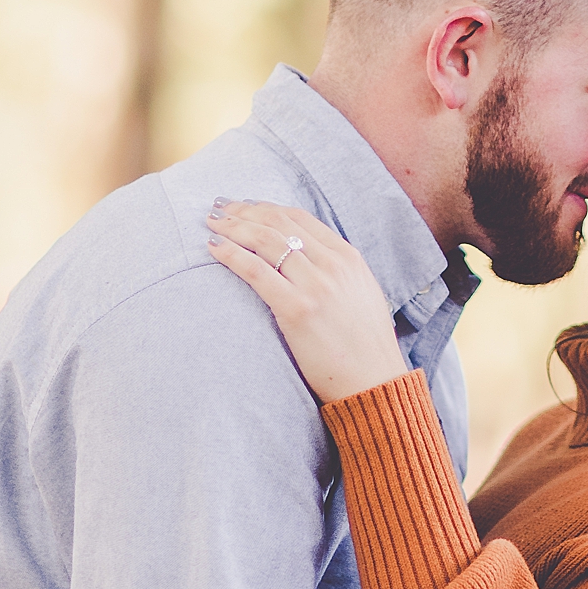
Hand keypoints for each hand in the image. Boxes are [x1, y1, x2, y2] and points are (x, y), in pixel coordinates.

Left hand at [207, 201, 410, 405]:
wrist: (375, 381)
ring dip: (233, 227)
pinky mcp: (297, 309)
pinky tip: (214, 247)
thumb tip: (306, 258)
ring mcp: (316, 285)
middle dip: (244, 211)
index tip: (244, 207)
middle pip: (279, 223)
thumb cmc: (365, 346)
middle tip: (220, 208)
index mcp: (348, 257)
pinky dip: (231, 254)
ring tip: (212, 224)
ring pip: (265, 241)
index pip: (300, 218)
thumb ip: (337, 272)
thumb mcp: (361, 294)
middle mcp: (333, 265)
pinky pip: (256, 271)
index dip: (267, 207)